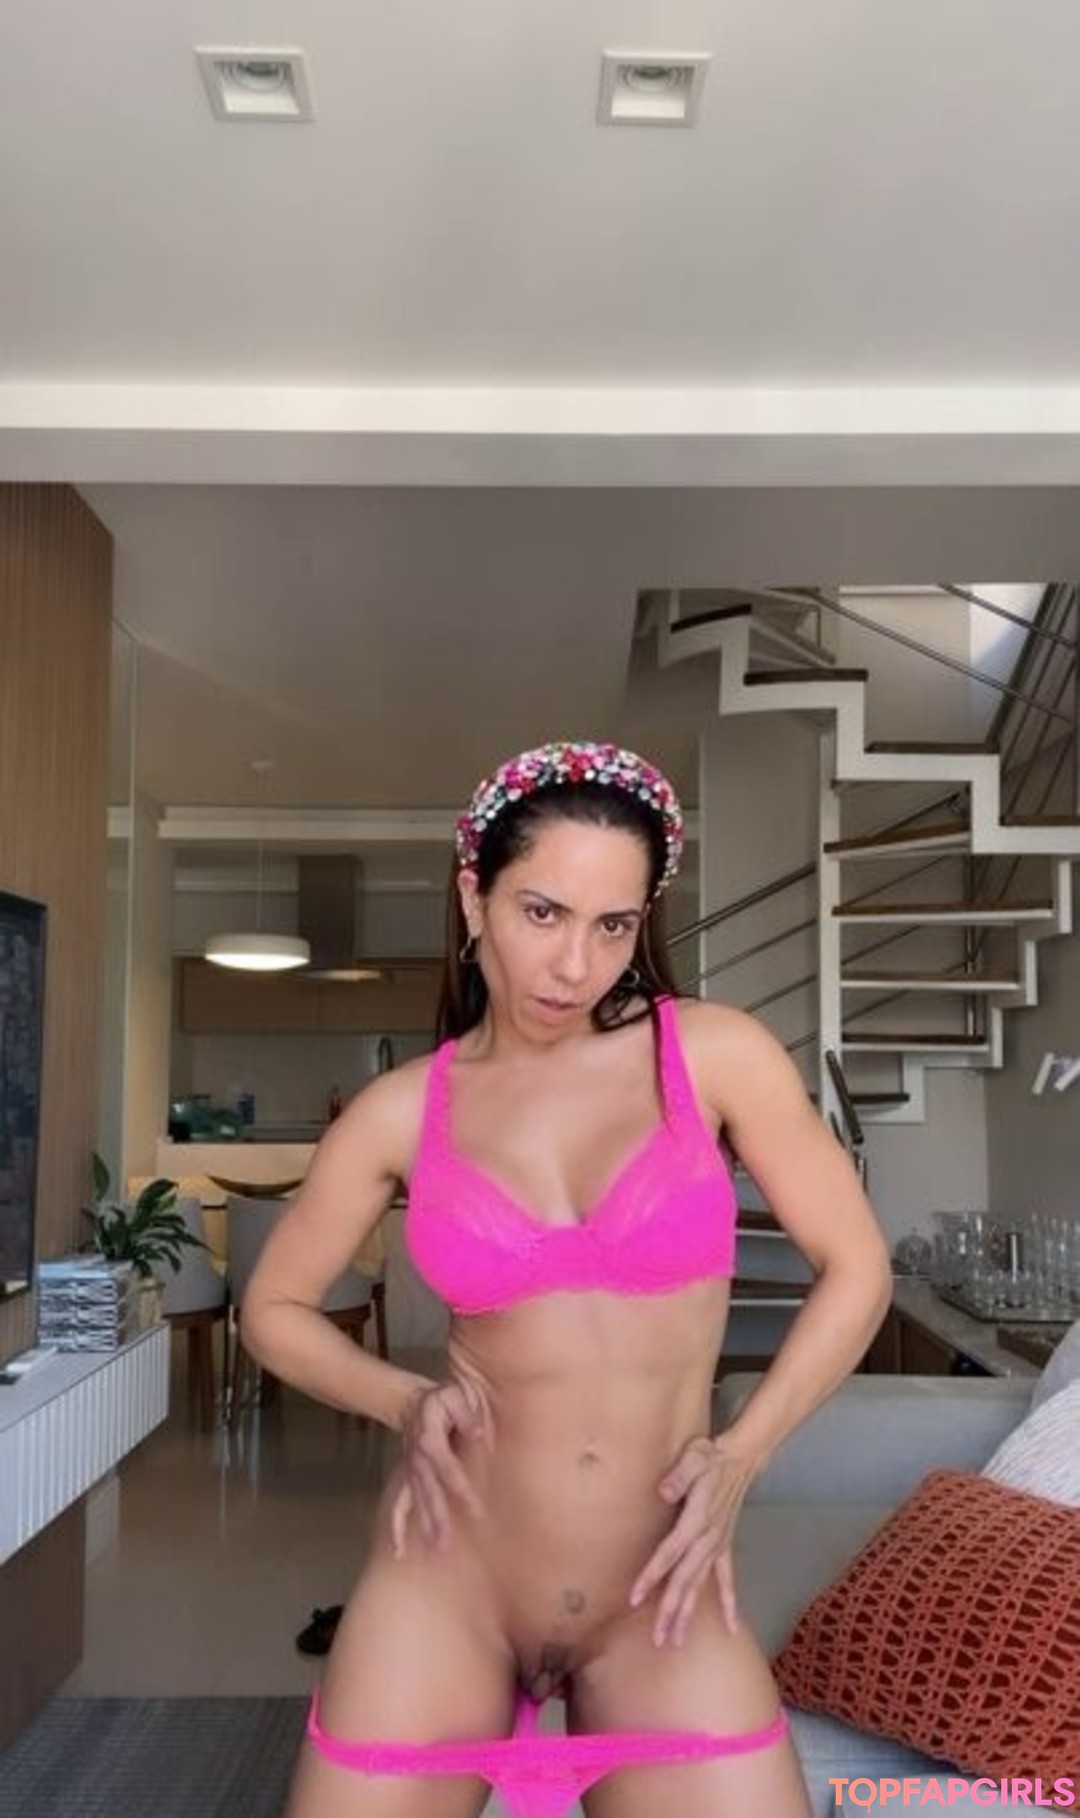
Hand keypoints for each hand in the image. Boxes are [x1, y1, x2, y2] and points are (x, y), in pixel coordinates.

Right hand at [390, 1373, 493, 1557]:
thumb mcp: (455, 1396)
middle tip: (446, 1544)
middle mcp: (417, 1458)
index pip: (446, 1468)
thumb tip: (479, 1434)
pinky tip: (399, 1551)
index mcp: (429, 1437)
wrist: (413, 1401)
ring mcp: (411, 1470)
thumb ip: (467, 1414)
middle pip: (428, 1491)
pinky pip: (399, 1505)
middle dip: (438, 1518)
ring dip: (424, 1526)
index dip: (460, 1489)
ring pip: (416, 1502)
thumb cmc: (441, 1399)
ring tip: (434, 1551)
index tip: (476, 1511)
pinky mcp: (409, 1478)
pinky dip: (397, 1528)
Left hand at [628, 1434, 755, 1646]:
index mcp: (696, 1521)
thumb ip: (679, 1476)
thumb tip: (662, 1491)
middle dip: (670, 1611)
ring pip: (700, 1586)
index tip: (634, 1599)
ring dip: (689, 1613)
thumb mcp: (694, 1458)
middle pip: (684, 1580)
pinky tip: (731, 1627)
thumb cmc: (711, 1458)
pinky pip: (727, 1579)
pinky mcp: (725, 1545)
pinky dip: (729, 1603)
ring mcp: (717, 1546)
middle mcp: (707, 1540)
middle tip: (658, 1640)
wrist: (741, 1459)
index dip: (651, 1576)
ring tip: (676, 1641)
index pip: (669, 1554)